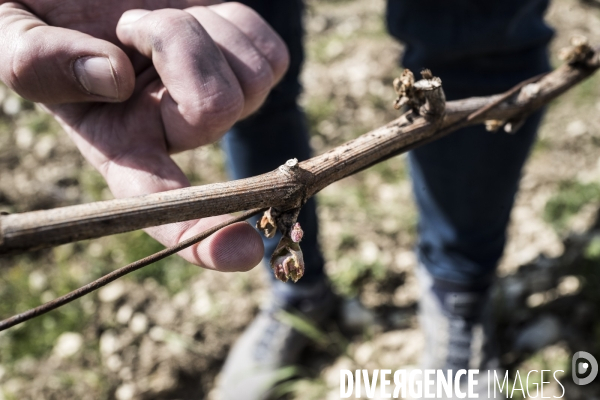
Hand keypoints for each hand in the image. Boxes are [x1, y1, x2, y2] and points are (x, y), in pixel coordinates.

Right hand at [0, 1, 289, 270]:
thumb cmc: (47, 10)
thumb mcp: (10, 31)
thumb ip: (37, 61)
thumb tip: (113, 81)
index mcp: (117, 142)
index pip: (160, 207)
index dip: (201, 236)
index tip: (242, 252)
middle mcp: (175, 132)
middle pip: (216, 111)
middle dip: (175, 46)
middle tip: (130, 22)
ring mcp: (221, 102)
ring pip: (252, 82)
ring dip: (203, 29)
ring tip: (158, 19)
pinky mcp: (251, 69)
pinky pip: (273, 57)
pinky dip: (238, 25)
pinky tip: (200, 19)